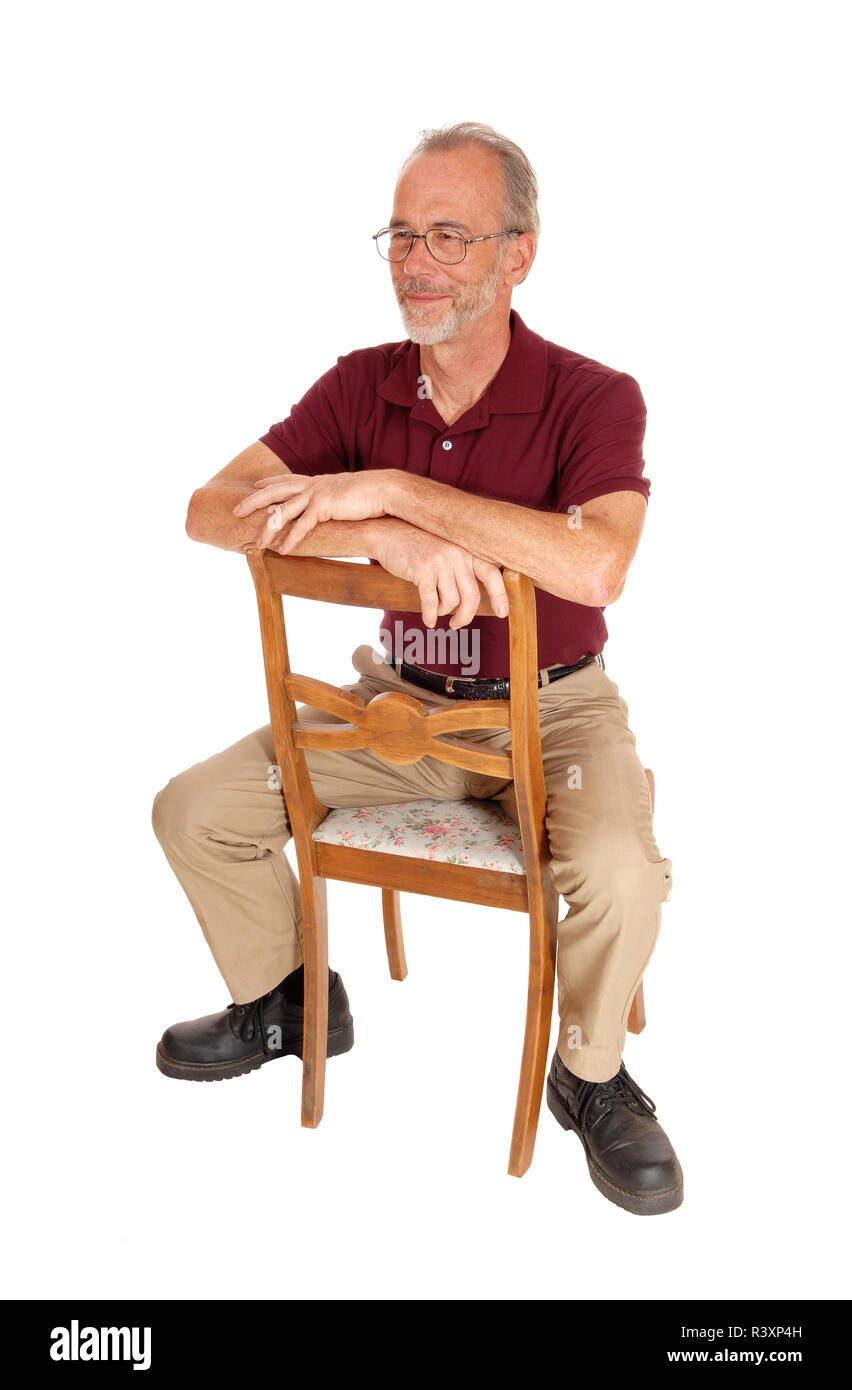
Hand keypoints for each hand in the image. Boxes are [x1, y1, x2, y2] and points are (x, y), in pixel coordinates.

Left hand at [232, 470, 395, 552]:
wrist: (385, 489)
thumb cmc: (371, 494)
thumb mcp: (347, 494)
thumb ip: (335, 500)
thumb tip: (334, 508)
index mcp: (317, 481)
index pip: (287, 480)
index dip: (269, 482)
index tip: (254, 486)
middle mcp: (313, 485)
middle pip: (274, 491)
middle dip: (253, 501)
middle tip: (235, 511)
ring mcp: (317, 494)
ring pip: (283, 510)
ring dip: (268, 528)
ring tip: (256, 543)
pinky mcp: (324, 506)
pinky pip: (302, 526)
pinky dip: (291, 539)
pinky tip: (282, 550)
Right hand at [371, 520, 508, 628]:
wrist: (385, 533)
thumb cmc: (415, 546)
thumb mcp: (444, 550)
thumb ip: (460, 567)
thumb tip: (472, 598)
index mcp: (466, 549)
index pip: (492, 573)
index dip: (500, 595)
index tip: (503, 612)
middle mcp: (457, 553)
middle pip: (472, 596)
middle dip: (465, 616)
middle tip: (456, 624)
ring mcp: (440, 561)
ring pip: (451, 601)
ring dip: (442, 612)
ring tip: (435, 611)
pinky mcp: (422, 570)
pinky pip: (431, 603)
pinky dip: (430, 615)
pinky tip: (427, 620)